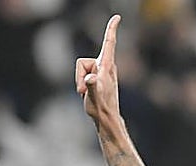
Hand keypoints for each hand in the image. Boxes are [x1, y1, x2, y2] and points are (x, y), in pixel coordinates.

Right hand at [76, 14, 120, 128]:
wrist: (106, 119)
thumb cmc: (100, 108)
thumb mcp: (93, 96)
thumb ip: (92, 85)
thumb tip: (91, 78)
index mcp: (106, 67)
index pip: (109, 43)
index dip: (111, 29)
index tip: (117, 17)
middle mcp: (105, 67)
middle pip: (82, 62)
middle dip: (79, 76)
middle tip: (84, 92)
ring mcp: (101, 73)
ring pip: (81, 70)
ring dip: (80, 82)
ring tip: (87, 94)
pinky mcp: (98, 79)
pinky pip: (83, 76)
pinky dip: (81, 85)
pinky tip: (88, 95)